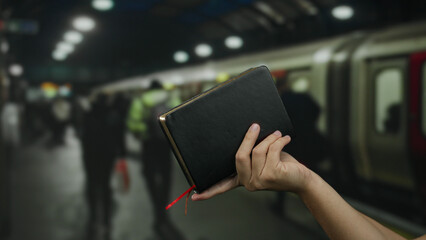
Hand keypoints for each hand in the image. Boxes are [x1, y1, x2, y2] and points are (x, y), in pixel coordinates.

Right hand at [192, 123, 311, 200]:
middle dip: (248, 138)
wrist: (302, 178)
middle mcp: (249, 183)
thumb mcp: (262, 159)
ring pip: (257, 151)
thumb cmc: (281, 165)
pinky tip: (285, 139)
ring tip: (278, 134)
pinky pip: (270, 151)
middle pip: (239, 157)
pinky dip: (279, 141)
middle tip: (255, 125)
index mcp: (243, 179)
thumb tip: (247, 129)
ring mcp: (260, 181)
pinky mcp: (272, 176)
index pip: (222, 186)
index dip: (208, 191)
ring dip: (269, 138)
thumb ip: (251, 152)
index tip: (194, 196)